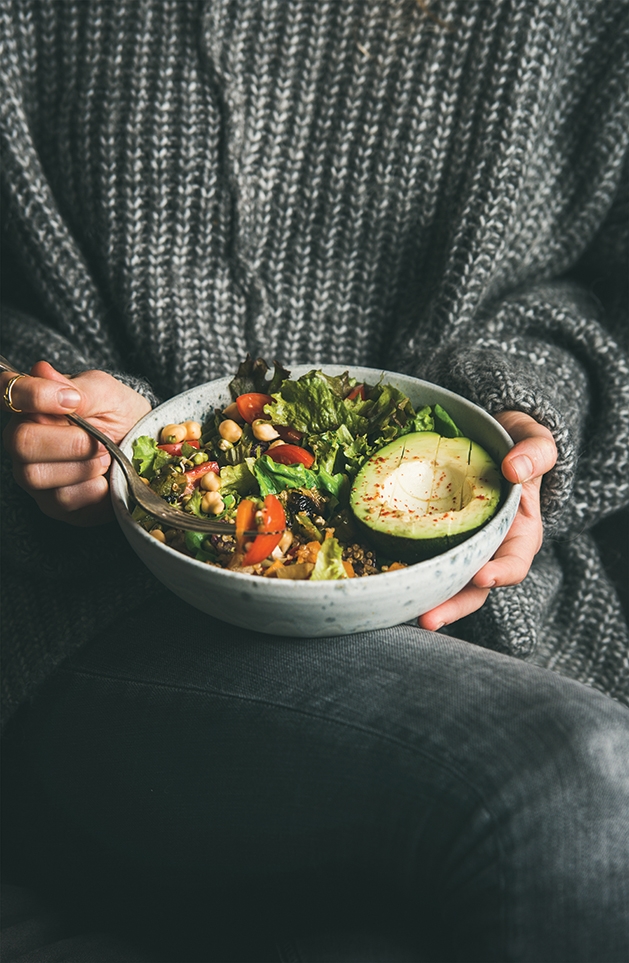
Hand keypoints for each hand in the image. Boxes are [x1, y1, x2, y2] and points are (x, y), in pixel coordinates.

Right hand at [2, 361, 150, 525]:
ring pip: (36, 475)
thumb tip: (42, 371)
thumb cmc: (121, 416)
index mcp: (32, 404)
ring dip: (82, 467)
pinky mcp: (51, 504)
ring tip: (105, 458)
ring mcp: (32, 473)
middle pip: (20, 442)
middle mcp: (23, 439)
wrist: (144, 453)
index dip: (32, 395)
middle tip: (100, 441)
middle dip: (69, 442)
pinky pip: (60, 500)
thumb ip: (78, 386)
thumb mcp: (108, 394)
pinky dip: (91, 490)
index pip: (7, 391)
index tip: (71, 399)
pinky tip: (104, 480)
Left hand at [419, 410, 557, 630]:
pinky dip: (403, 568)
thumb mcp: (534, 441)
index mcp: (519, 533)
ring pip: (443, 580)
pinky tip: (379, 579)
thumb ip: (535, 453)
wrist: (490, 439)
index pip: (514, 562)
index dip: (501, 574)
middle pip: (473, 587)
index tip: (483, 577)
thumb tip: (515, 470)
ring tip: (397, 610)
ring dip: (422, 598)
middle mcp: (488, 548)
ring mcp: (459, 545)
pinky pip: (419, 556)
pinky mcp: (433, 537)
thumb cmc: (516, 445)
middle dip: (452, 605)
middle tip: (428, 619)